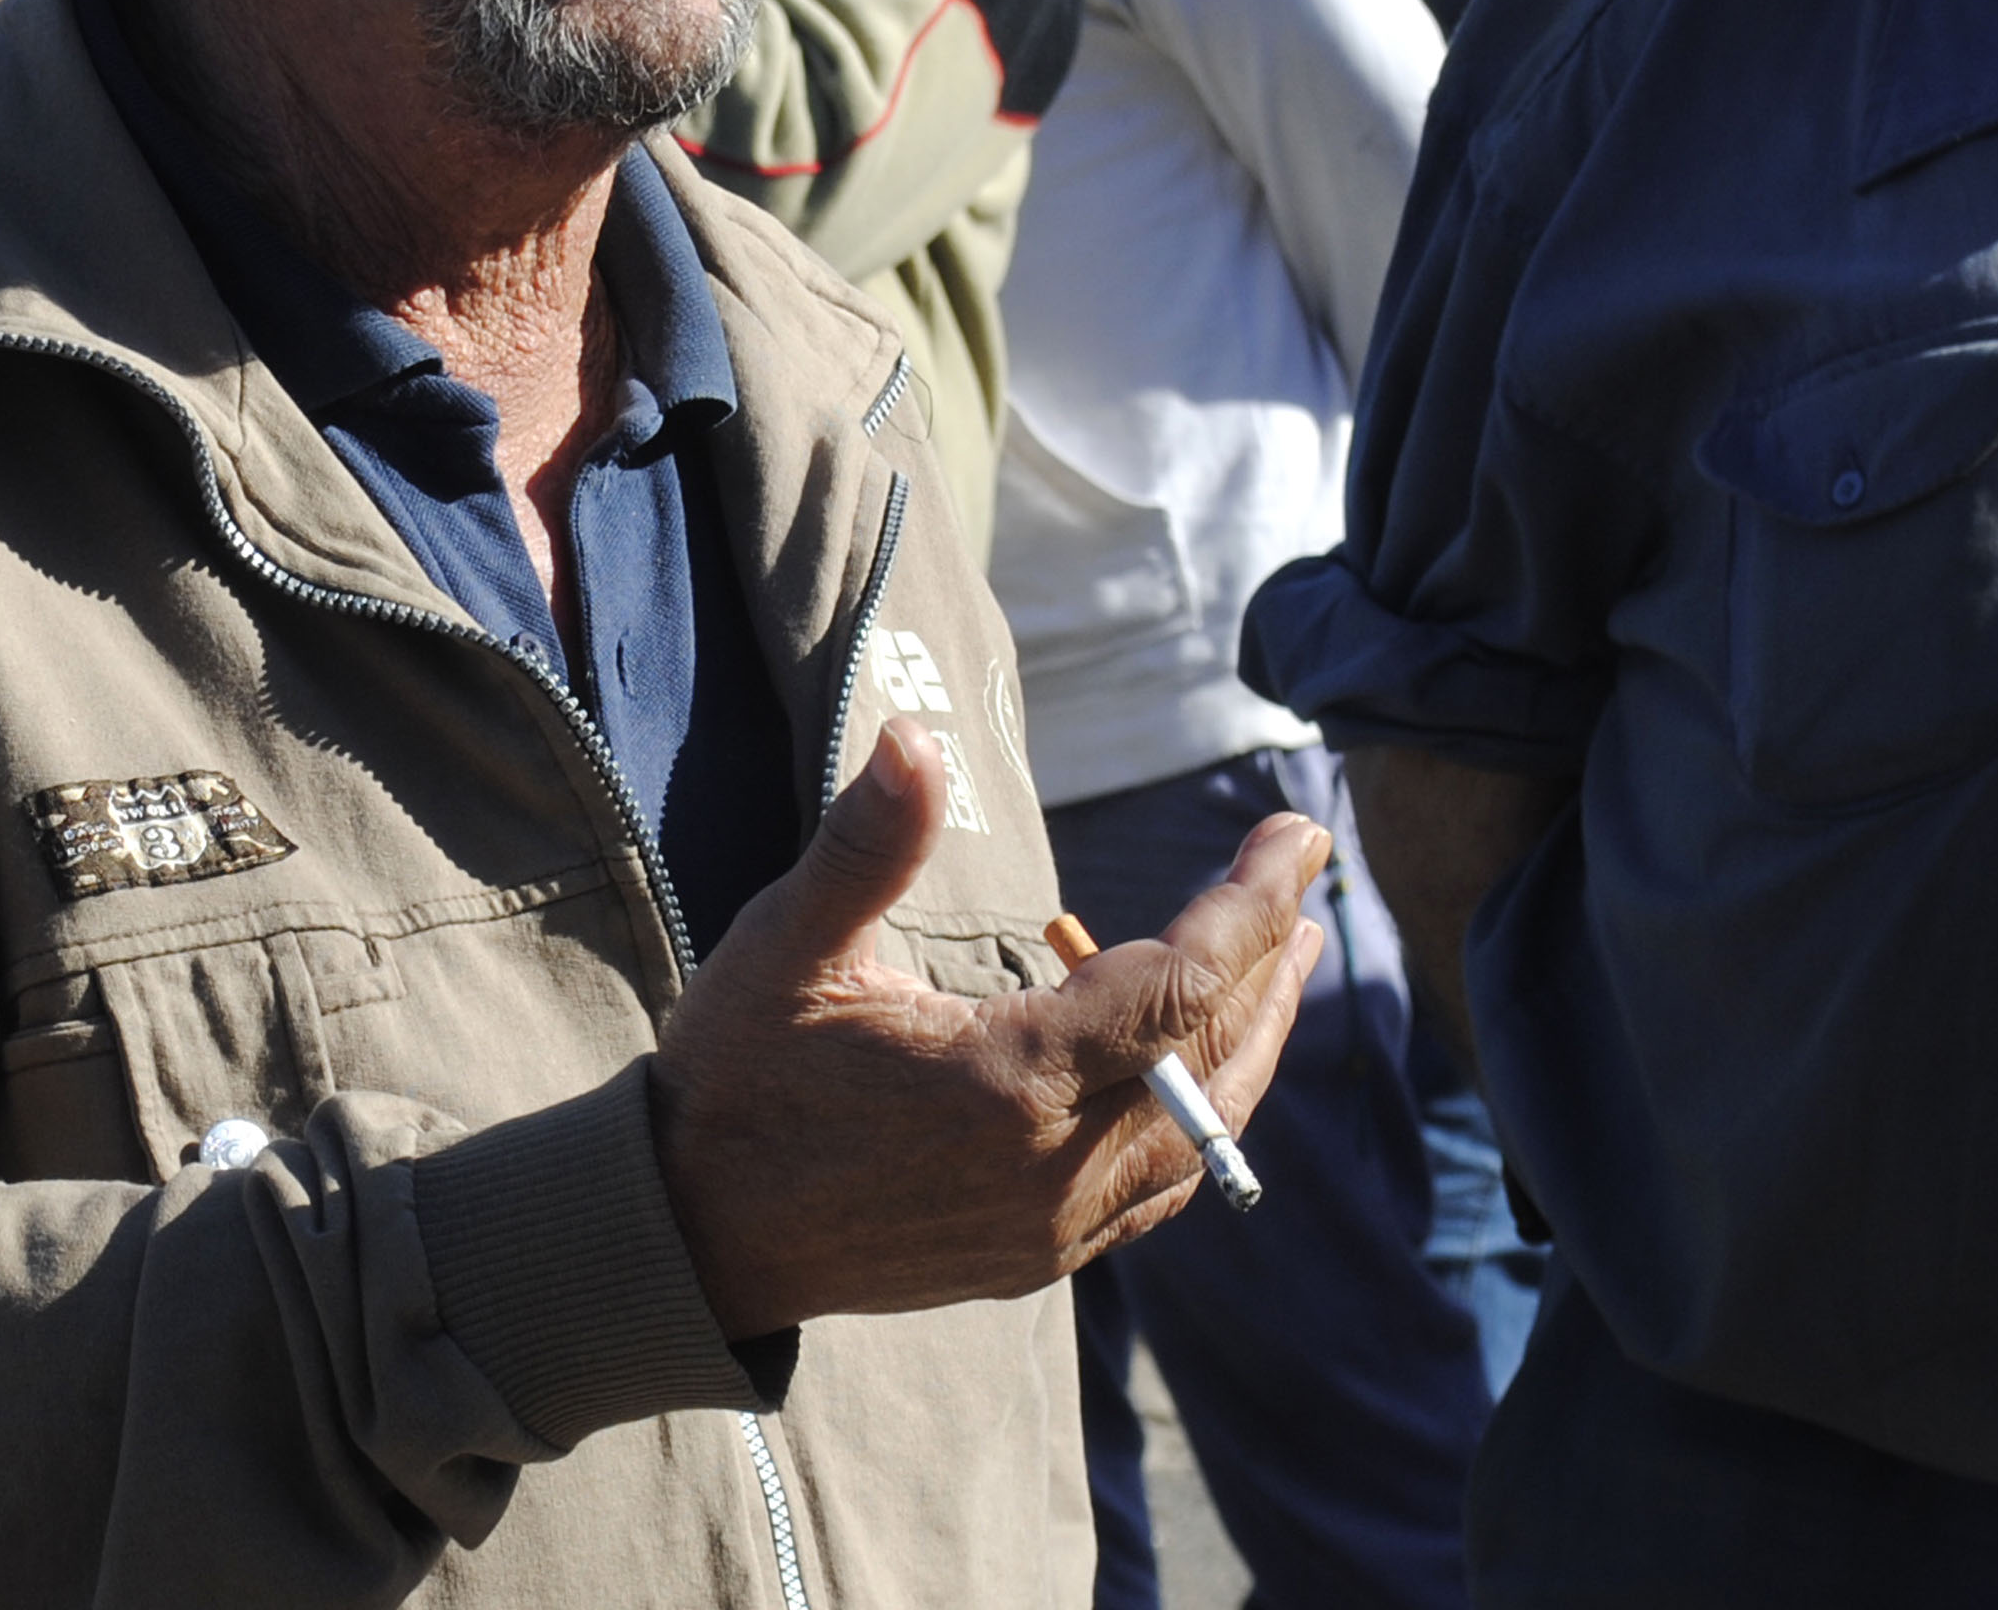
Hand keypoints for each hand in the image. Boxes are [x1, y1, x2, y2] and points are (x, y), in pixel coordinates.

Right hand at [650, 720, 1328, 1340]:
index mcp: (1009, 1079)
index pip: (1181, 983)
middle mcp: (1053, 1165)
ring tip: (1284, 965)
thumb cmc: (738, 1080)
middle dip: (1269, 959)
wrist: (695, 1235)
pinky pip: (1161, 1186)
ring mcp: (1054, 1224)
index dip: (1251, 903)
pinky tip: (1203, 1075)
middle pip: (1213, 1056)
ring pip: (1202, 1130)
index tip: (1295, 835)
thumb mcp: (790, 945)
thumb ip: (868, 844)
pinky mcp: (1040, 1257)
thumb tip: (916, 741)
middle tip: (1301, 880)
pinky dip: (1201, 1117)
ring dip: (1250, 1041)